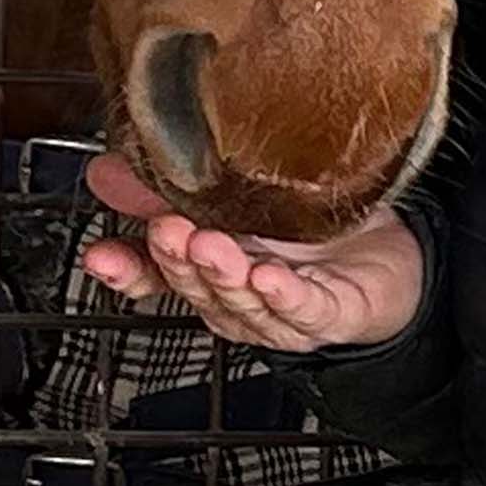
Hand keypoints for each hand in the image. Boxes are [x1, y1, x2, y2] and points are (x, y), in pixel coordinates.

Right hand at [77, 152, 427, 355]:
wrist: (383, 259)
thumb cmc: (306, 234)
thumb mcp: (230, 201)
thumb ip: (167, 188)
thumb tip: (106, 170)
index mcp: (207, 272)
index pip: (155, 278)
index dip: (127, 271)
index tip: (101, 257)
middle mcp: (237, 297)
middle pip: (198, 286)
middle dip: (179, 260)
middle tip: (168, 229)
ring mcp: (280, 312)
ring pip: (244, 301)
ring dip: (225, 276)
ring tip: (213, 246)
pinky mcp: (329, 315)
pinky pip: (303, 310)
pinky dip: (285, 296)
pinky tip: (271, 277)